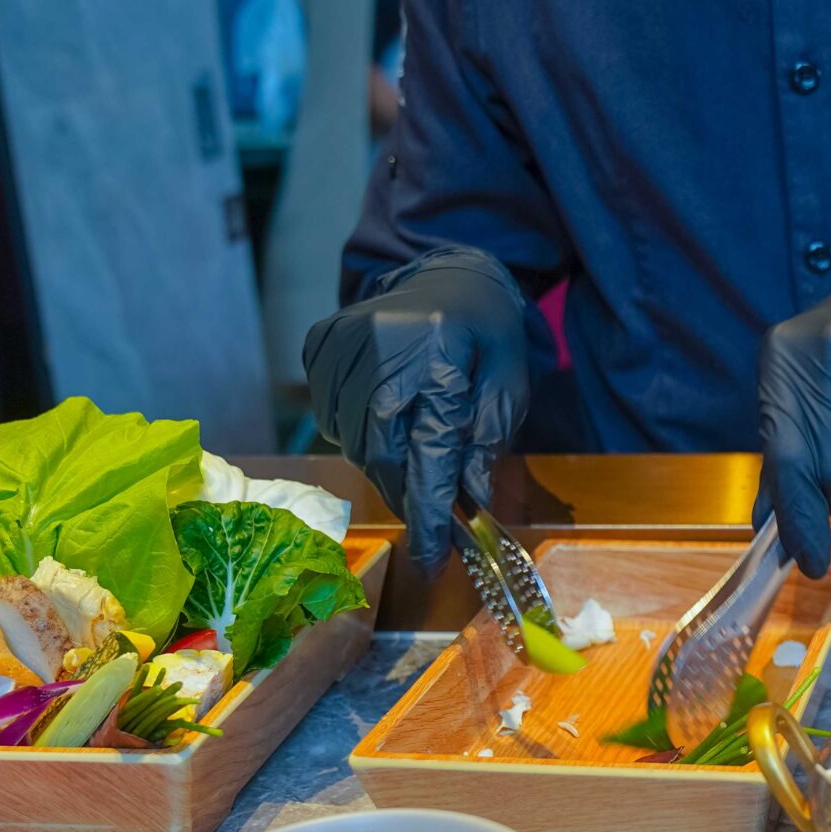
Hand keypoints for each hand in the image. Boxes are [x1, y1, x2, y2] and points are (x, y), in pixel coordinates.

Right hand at [304, 249, 528, 570]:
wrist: (451, 273)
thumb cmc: (488, 335)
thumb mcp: (509, 385)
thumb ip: (487, 440)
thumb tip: (467, 500)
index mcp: (440, 354)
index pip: (429, 451)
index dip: (429, 512)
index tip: (430, 557)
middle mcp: (383, 344)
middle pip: (382, 452)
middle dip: (406, 494)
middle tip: (428, 516)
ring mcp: (344, 340)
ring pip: (351, 440)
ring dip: (382, 463)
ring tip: (411, 448)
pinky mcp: (321, 342)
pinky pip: (329, 415)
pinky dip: (354, 432)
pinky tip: (382, 418)